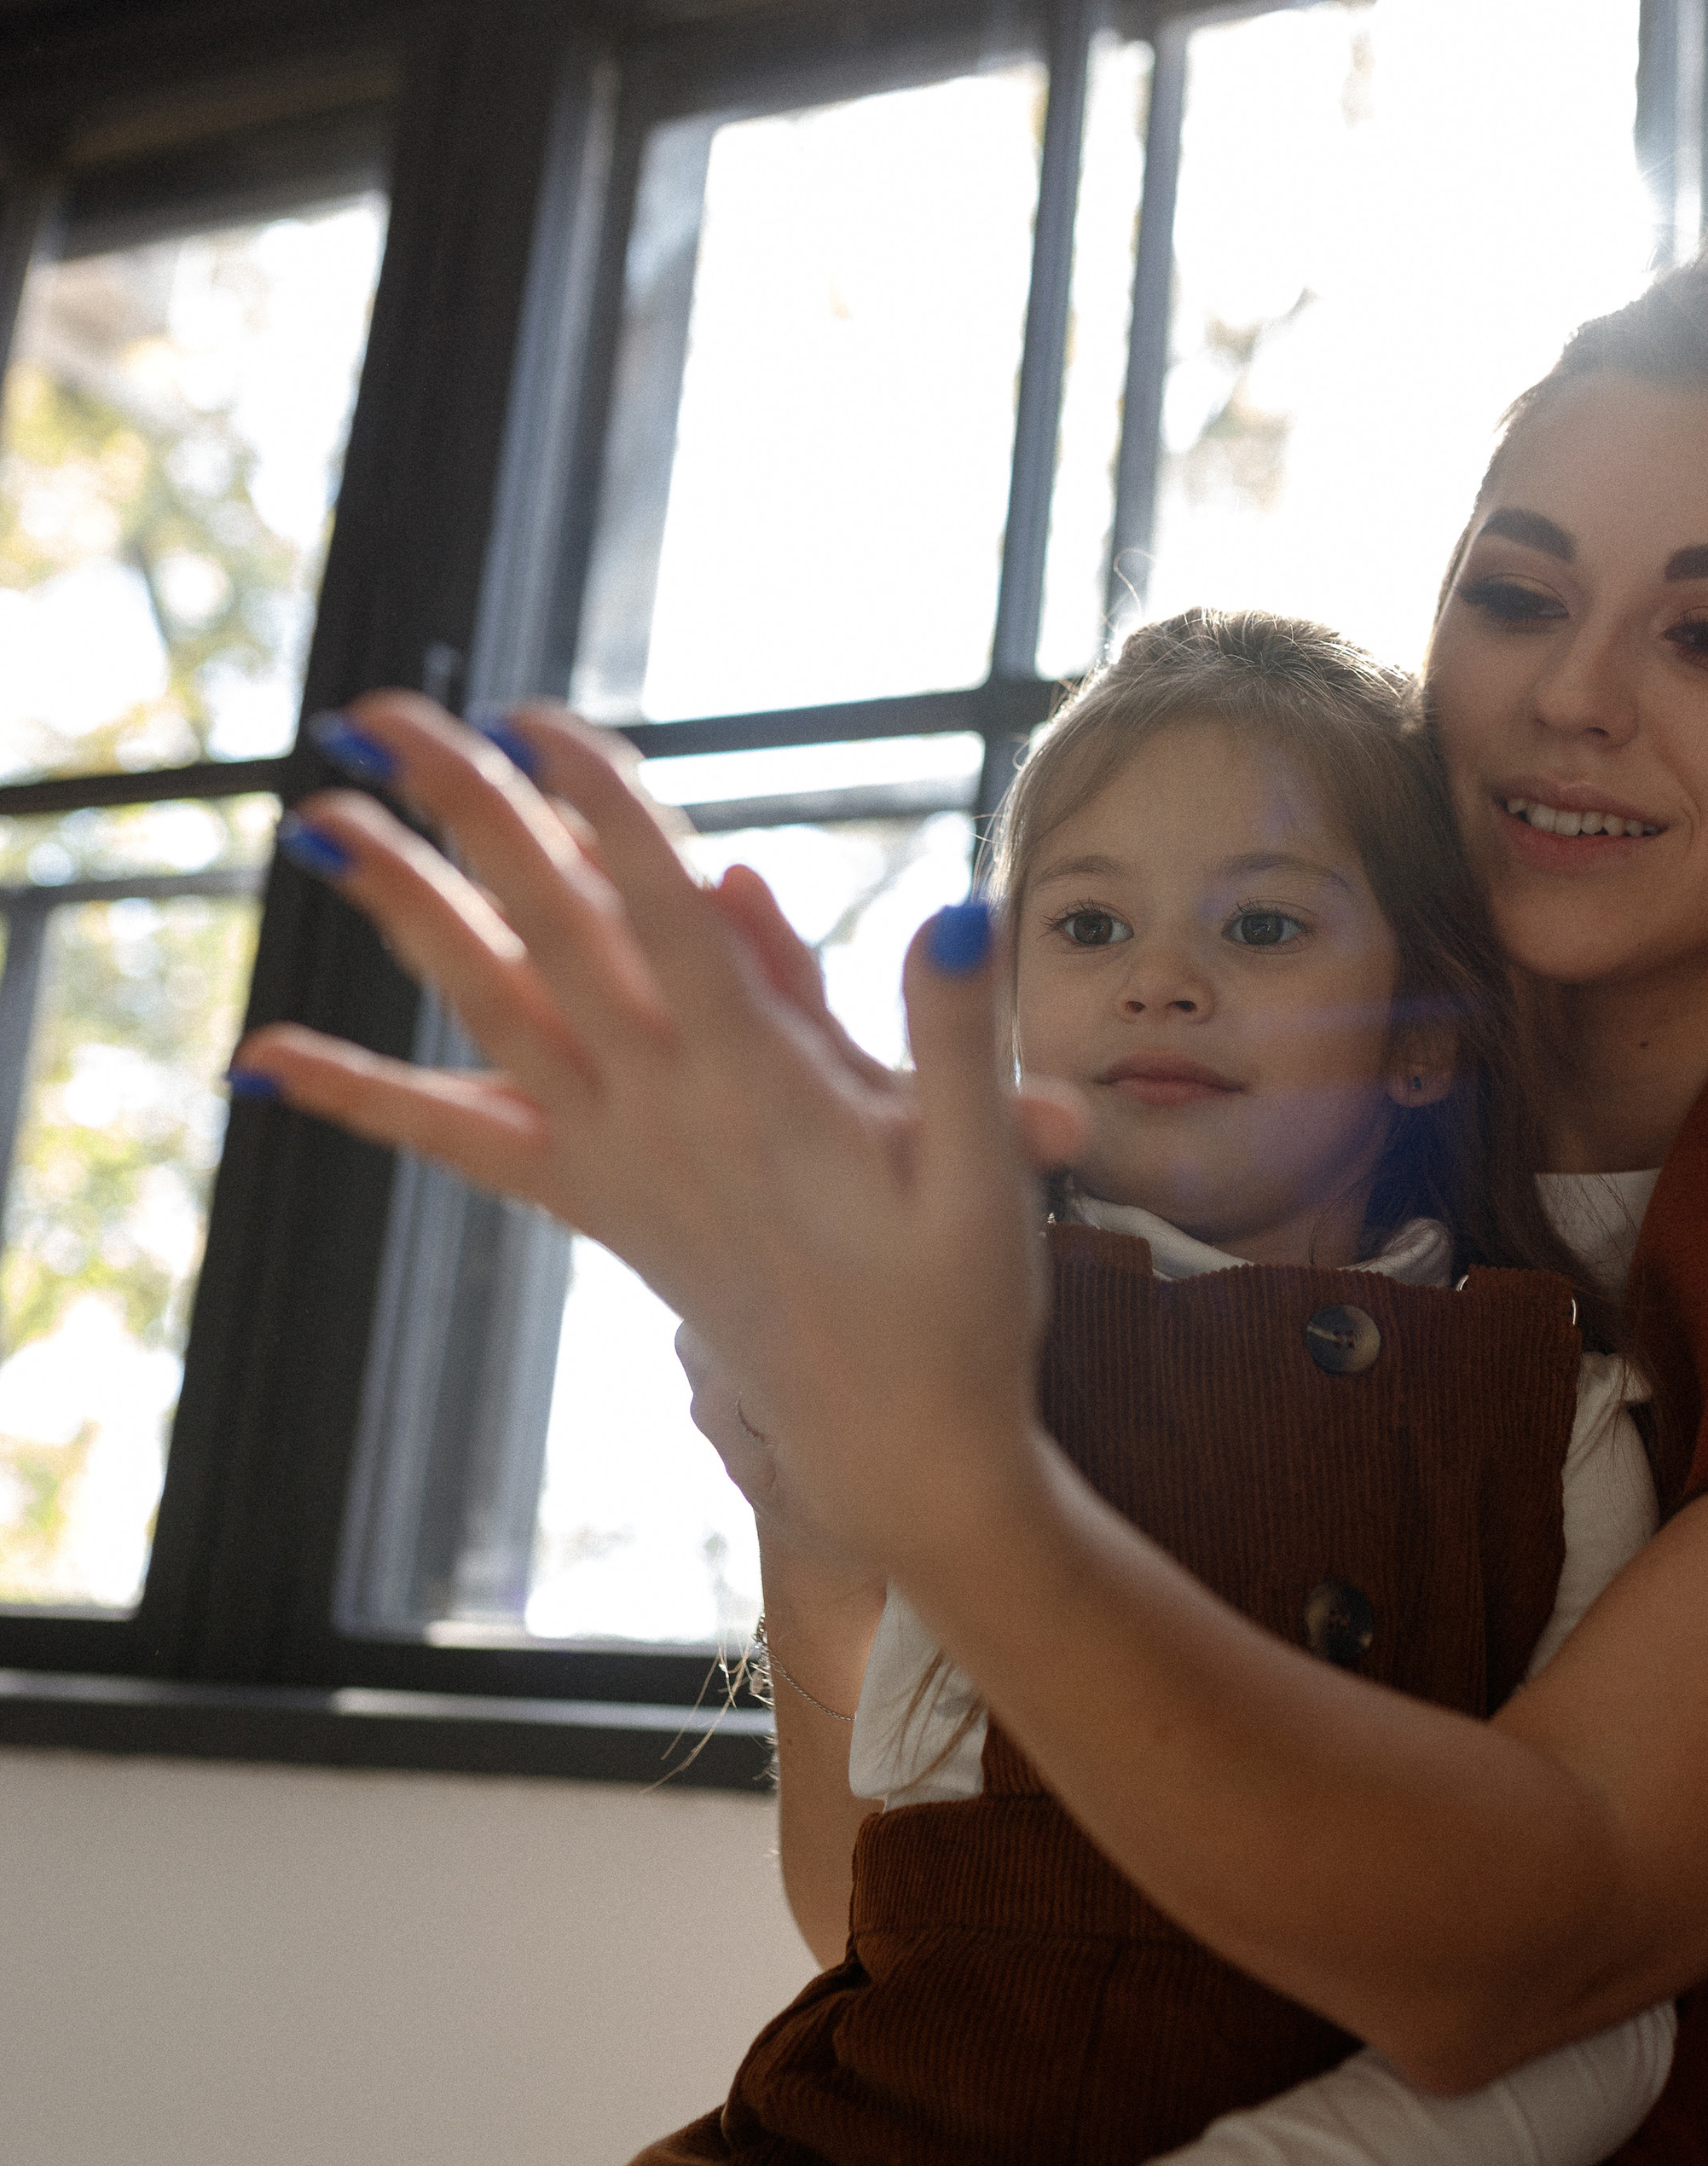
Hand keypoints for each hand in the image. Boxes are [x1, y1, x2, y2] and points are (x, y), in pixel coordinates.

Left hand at [232, 695, 1085, 1579]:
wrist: (893, 1449)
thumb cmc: (956, 1303)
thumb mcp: (984, 1169)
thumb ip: (955, 1032)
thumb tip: (954, 906)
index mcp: (761, 1089)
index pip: (663, 918)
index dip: (601, 811)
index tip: (539, 718)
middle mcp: (661, 1113)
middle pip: (545, 934)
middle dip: (465, 815)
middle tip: (380, 716)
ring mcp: (611, 1158)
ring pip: (486, 1011)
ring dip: (402, 910)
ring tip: (318, 822)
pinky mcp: (587, 1201)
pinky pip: (457, 1140)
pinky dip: (362, 1097)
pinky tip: (265, 1062)